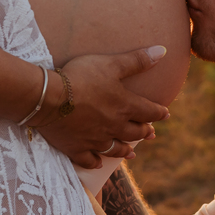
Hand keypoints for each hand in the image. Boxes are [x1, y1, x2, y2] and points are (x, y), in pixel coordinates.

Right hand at [33, 47, 169, 168]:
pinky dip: (95, 162)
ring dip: (125, 150)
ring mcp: (95, 140)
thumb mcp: (111, 64)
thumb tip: (163, 51)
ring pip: (115, 149)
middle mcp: (114, 127)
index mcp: (124, 106)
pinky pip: (89, 160)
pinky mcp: (76, 148)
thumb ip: (137, 60)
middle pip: (134, 133)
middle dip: (144, 132)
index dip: (159, 113)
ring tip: (132, 153)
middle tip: (151, 133)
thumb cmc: (81, 77)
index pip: (149, 112)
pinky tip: (98, 163)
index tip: (166, 114)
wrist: (49, 98)